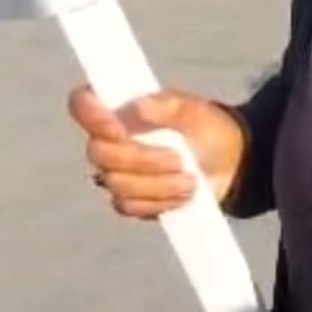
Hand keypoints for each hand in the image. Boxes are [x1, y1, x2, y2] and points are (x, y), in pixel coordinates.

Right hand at [68, 86, 247, 216]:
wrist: (230, 164)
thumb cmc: (207, 129)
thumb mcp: (194, 110)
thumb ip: (167, 105)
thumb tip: (138, 107)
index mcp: (120, 108)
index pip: (82, 105)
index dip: (91, 117)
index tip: (119, 129)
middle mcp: (110, 140)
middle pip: (98, 153)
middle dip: (141, 159)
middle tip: (179, 158)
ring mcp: (117, 172)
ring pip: (116, 184)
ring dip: (157, 184)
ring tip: (190, 179)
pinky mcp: (130, 199)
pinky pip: (129, 206)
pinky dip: (159, 202)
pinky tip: (183, 194)